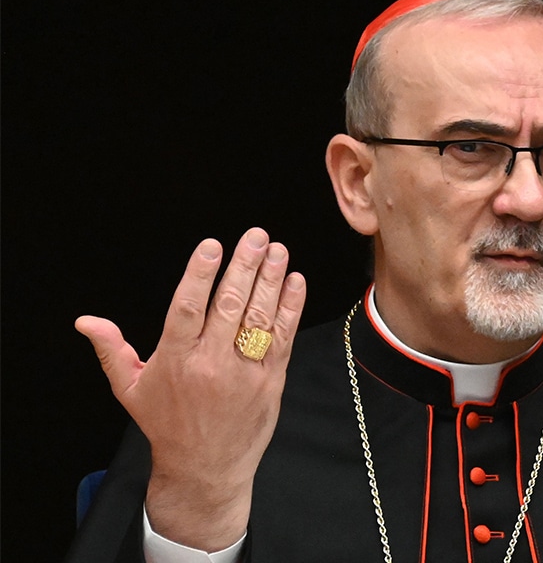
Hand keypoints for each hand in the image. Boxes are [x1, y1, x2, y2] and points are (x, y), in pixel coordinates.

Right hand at [75, 228, 305, 550]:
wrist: (206, 469)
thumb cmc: (168, 425)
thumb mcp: (131, 390)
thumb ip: (112, 350)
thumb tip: (86, 321)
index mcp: (176, 360)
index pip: (187, 308)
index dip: (200, 274)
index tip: (212, 246)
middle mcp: (212, 363)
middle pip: (230, 306)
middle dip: (244, 266)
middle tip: (254, 236)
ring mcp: (245, 372)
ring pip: (260, 318)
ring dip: (271, 280)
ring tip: (276, 249)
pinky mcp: (271, 380)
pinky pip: (284, 337)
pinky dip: (290, 308)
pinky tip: (294, 282)